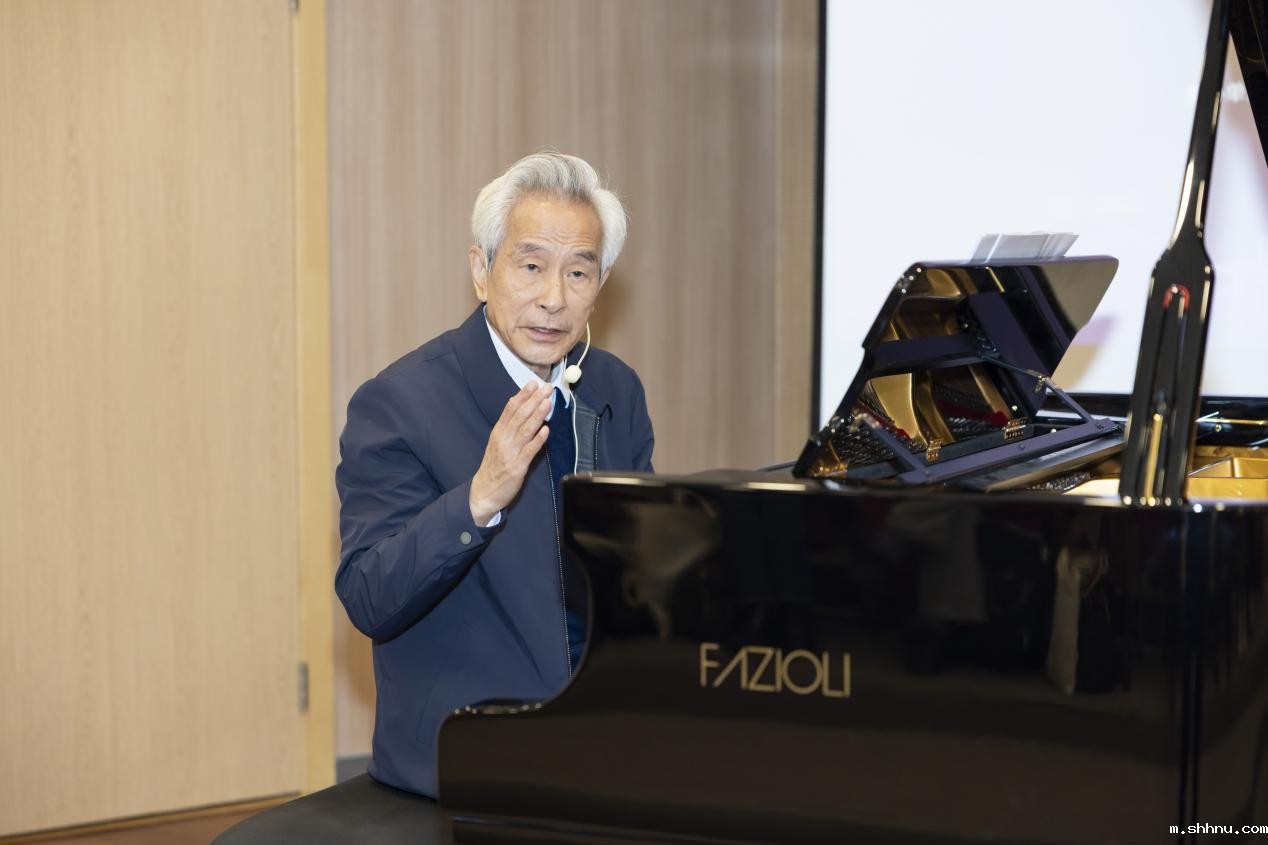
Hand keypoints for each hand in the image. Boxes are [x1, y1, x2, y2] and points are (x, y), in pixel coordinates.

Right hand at [469, 382, 552, 525]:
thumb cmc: (494, 466)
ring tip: (548, 403)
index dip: (523, 395)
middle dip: (534, 400)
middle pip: (519, 416)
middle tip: (546, 388)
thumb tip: (526, 409)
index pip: (510, 409)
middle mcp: (503, 439)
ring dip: (537, 415)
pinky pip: (529, 451)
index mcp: (498, 432)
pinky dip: (538, 440)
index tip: (534, 383)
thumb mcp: (498, 442)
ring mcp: (510, 453)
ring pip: (525, 430)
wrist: (484, 492)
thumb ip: (510, 427)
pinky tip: (546, 430)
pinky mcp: (517, 467)